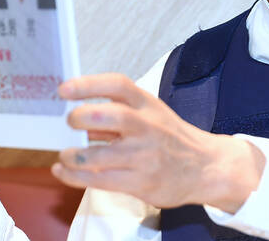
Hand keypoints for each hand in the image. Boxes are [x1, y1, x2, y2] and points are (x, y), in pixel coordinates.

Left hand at [52, 73, 265, 212]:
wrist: (204, 167)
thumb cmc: (169, 137)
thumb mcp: (150, 112)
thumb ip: (118, 110)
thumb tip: (75, 110)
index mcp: (147, 104)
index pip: (118, 85)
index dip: (88, 84)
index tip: (63, 89)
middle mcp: (147, 126)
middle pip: (112, 115)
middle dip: (82, 117)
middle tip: (69, 121)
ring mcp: (145, 156)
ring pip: (102, 154)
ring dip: (75, 155)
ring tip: (65, 154)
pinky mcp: (141, 183)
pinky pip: (101, 180)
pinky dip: (75, 177)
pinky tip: (63, 171)